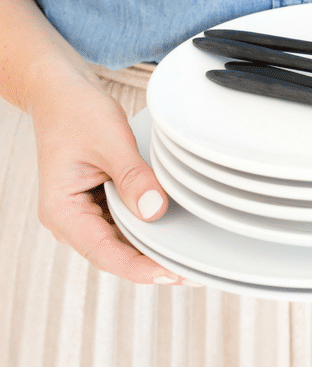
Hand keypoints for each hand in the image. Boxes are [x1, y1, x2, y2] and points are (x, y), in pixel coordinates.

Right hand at [30, 72, 193, 283]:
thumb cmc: (76, 112)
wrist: (61, 93)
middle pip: (114, 255)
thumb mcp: (109, 140)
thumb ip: (132, 176)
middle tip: (194, 272)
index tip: (172, 273)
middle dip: (151, 265)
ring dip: (151, 250)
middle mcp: (70, 220)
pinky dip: (146, 231)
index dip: (139, 268)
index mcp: (62, 211)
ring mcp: (84, 214)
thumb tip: (154, 210)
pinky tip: (172, 233)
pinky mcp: (98, 205)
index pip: (103, 252)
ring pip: (121, 244)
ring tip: (189, 258)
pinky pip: (123, 226)